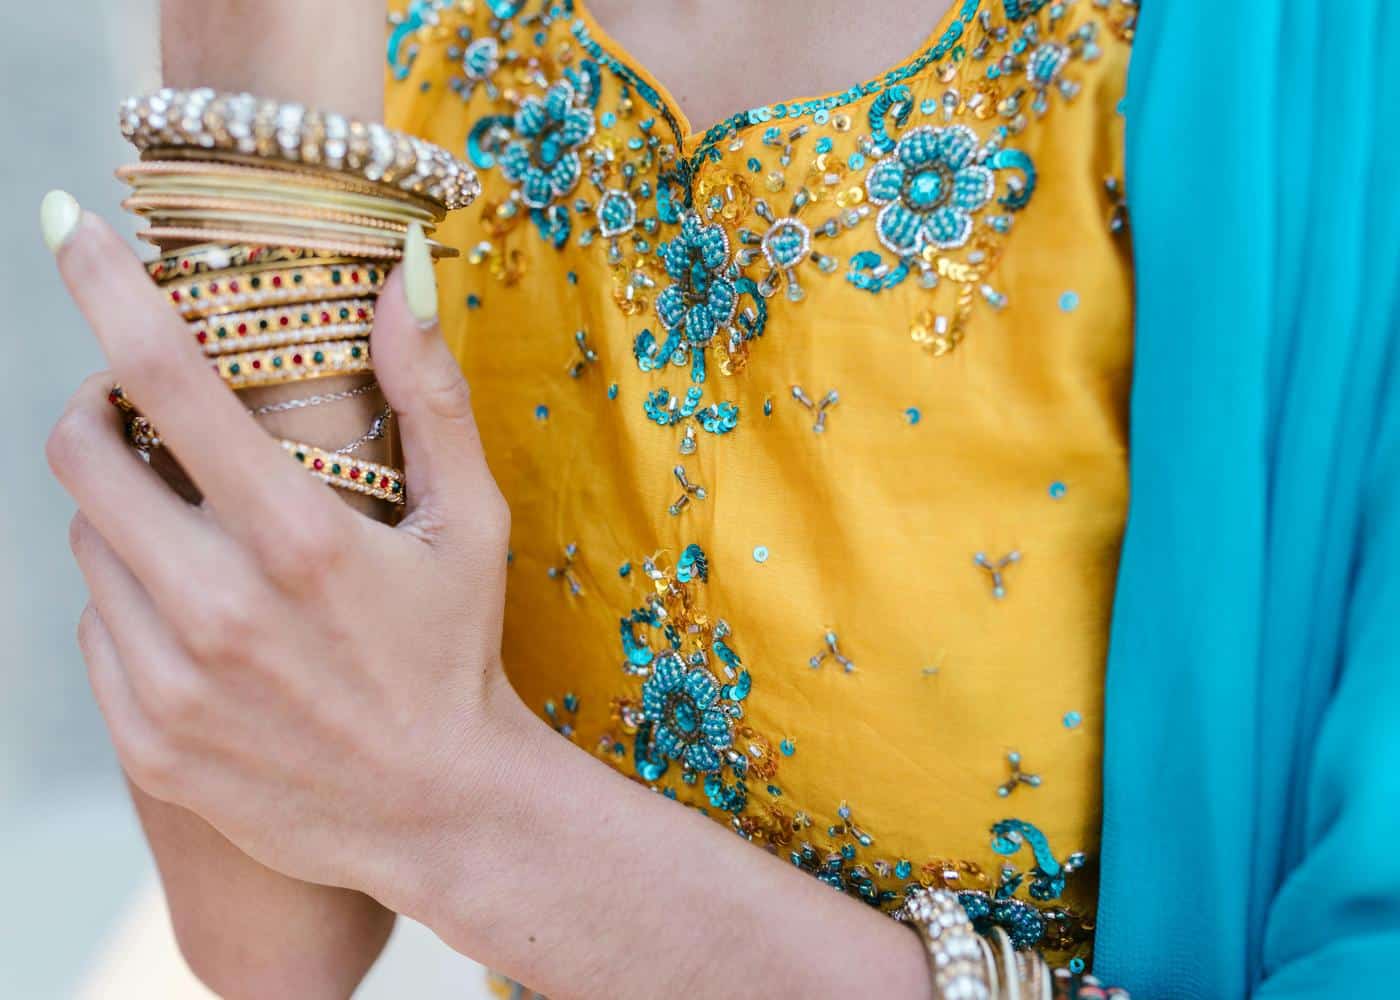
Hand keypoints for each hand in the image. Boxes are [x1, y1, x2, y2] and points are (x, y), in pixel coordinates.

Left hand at [44, 194, 520, 903]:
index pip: (169, 377)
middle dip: (96, 410)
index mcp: (298, 537)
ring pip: (86, 548)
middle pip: (81, 458)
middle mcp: (217, 607)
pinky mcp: (145, 742)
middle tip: (139, 409)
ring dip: (124, 517)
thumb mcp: (471, 523)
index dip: (106, 286)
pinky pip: (92, 630)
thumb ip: (432, 396)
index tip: (66, 223)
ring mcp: (170, 682)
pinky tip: (197, 618)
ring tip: (201, 535)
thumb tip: (403, 274)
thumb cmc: (458, 652)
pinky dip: (127, 601)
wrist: (440, 813)